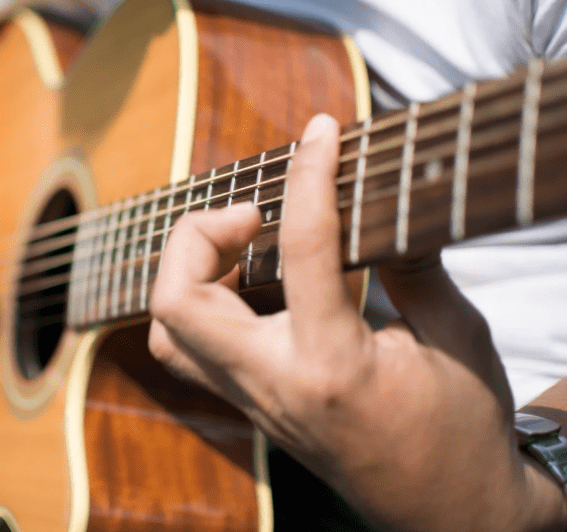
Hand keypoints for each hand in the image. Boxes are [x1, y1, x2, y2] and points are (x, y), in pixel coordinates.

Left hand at [148, 115, 566, 531]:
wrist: (447, 513)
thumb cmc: (461, 431)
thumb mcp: (458, 337)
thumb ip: (415, 266)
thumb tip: (386, 199)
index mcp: (334, 365)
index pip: (302, 249)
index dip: (309, 175)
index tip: (321, 133)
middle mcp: (274, 385)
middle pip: (177, 301)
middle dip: (197, 234)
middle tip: (251, 214)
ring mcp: (252, 402)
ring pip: (167, 330)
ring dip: (186, 270)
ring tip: (241, 245)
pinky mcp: (248, 408)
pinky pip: (188, 352)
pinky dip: (195, 303)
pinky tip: (242, 282)